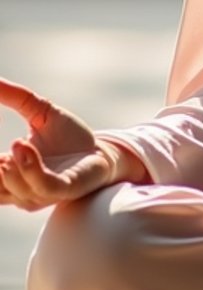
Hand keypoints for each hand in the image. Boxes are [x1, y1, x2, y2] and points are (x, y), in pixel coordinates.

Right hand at [0, 76, 115, 211]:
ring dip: (11, 170)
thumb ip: (14, 97)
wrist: (104, 151)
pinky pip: (43, 186)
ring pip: (15, 189)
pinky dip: (30, 169)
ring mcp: (43, 193)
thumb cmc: (69, 137)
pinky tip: (23, 147)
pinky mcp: (65, 189)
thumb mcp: (38, 111)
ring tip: (16, 143)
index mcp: (11, 175)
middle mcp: (22, 190)